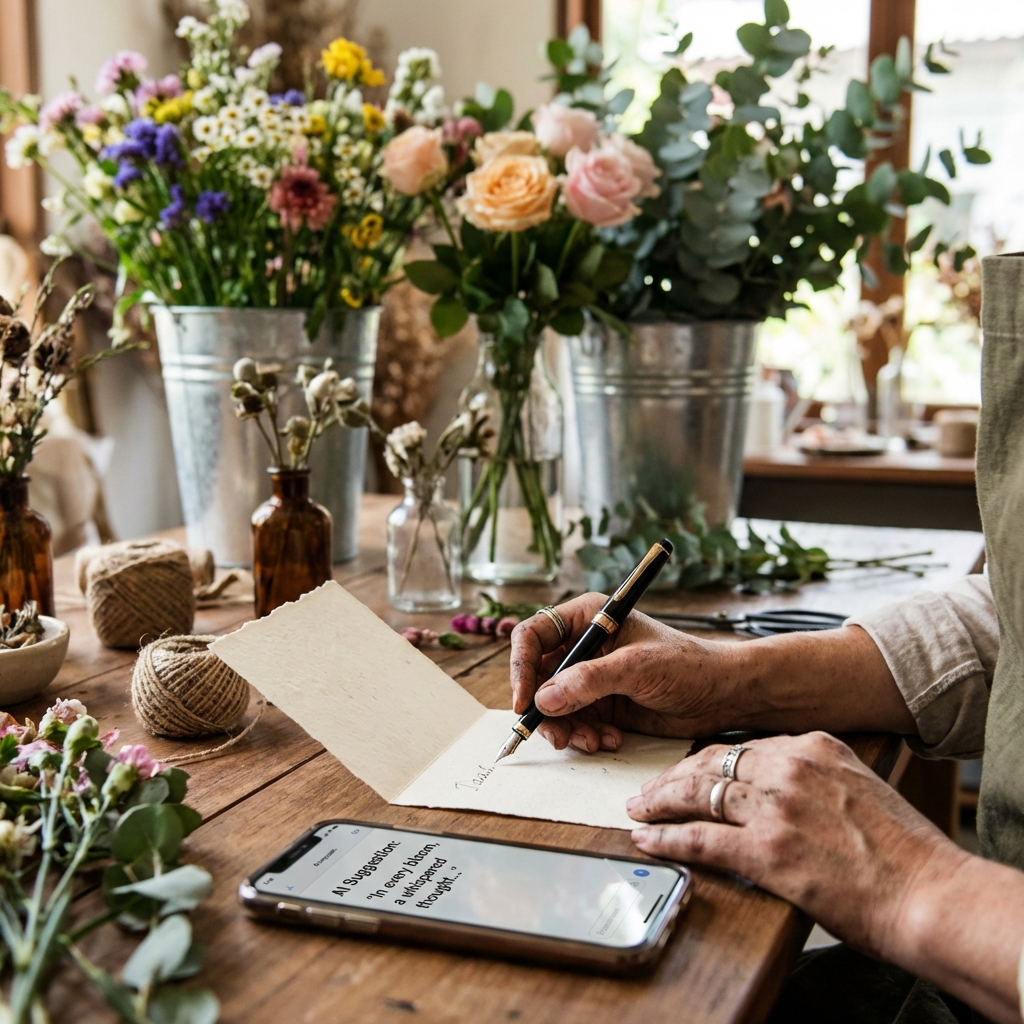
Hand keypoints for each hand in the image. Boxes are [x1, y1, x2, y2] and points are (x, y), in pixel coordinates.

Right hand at [510, 593, 729, 752]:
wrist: (721, 694)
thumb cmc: (687, 664)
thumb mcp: (637, 668)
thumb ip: (589, 681)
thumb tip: (544, 699)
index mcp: (587, 618)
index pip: (533, 635)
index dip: (521, 667)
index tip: (524, 701)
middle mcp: (583, 646)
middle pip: (537, 677)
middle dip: (545, 709)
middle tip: (560, 736)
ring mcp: (590, 678)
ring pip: (552, 706)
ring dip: (566, 728)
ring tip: (593, 741)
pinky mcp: (601, 705)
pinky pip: (573, 723)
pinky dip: (585, 736)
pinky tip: (610, 739)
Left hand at [627, 732, 967, 952]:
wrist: (929, 892)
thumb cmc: (904, 852)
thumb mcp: (859, 787)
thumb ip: (817, 778)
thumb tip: (782, 791)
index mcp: (814, 746)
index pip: (739, 747)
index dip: (704, 762)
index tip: (685, 771)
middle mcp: (789, 767)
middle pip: (710, 763)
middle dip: (672, 778)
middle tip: (649, 790)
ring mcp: (775, 807)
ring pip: (697, 795)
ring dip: (660, 803)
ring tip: (639, 810)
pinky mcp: (766, 850)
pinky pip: (699, 839)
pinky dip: (667, 839)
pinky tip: (648, 840)